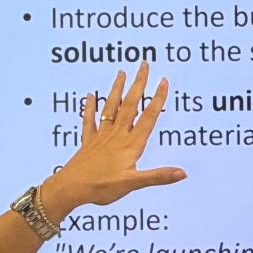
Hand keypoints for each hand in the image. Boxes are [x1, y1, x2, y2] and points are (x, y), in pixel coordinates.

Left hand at [40, 62, 185, 218]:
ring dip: (117, 89)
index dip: (157, 99)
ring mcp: (101, 137)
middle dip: (138, 84)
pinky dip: (90, 107)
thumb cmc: (101, 187)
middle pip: (130, 105)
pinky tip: (90, 96)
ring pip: (111, 108)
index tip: (163, 81)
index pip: (148, 117)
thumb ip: (158, 176)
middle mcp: (117, 136)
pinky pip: (89, 121)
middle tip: (144, 65)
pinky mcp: (88, 142)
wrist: (71, 188)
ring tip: (121, 72)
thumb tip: (182, 173)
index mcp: (130, 145)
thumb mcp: (133, 184)